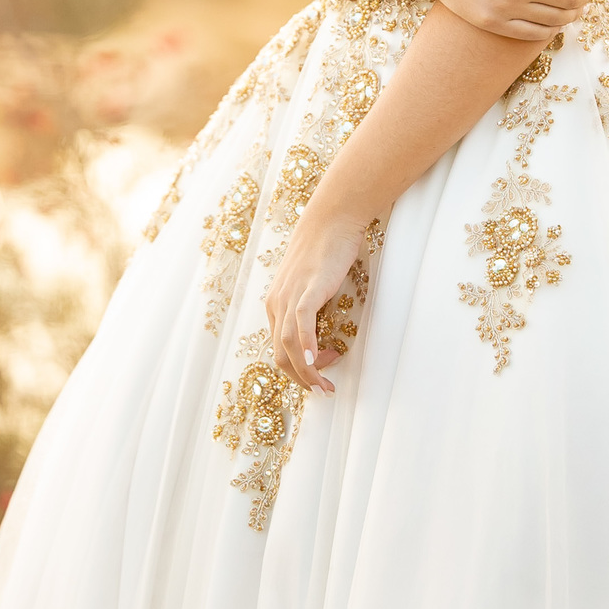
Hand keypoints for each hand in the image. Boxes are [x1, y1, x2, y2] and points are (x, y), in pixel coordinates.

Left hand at [264, 198, 367, 396]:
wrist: (332, 218)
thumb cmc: (325, 249)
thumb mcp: (310, 283)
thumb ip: (309, 306)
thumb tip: (320, 332)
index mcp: (276, 303)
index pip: (279, 348)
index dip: (299, 368)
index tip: (323, 371)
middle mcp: (277, 302)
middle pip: (280, 353)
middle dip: (301, 379)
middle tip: (323, 390)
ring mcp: (290, 295)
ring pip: (288, 344)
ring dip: (307, 370)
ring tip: (325, 384)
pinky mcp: (308, 288)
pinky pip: (301, 323)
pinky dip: (307, 346)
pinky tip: (316, 361)